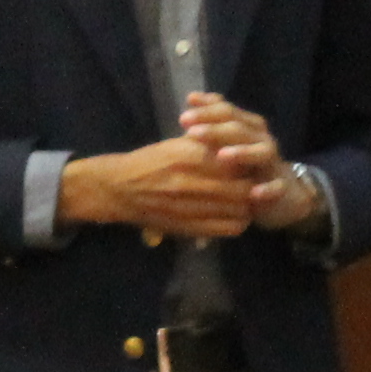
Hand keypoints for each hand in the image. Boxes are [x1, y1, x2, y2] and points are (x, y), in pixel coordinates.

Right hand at [60, 134, 262, 240]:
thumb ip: (207, 145)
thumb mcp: (177, 144)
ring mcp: (192, 208)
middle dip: (251, 184)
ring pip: (239, 208)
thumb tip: (238, 146)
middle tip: (251, 181)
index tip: (249, 161)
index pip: (236, 159)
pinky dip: (239, 221)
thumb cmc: (149, 162)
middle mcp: (193, 182)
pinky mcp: (190, 227)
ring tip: (244, 197)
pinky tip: (235, 214)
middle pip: (242, 186)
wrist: (119, 189)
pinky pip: (228, 227)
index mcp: (190, 155)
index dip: (248, 162)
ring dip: (247, 204)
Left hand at [182, 93, 324, 232]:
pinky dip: (267, 190)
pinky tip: (254, 194)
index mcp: (247, 125)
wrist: (283, 192)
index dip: (205, 112)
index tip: (182, 119)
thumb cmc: (246, 163)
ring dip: (242, 153)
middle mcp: (261, 138)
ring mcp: (273, 161)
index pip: (226, 111)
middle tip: (192, 133)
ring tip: (222, 156)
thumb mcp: (228, 139)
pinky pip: (277, 186)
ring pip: (261, 152)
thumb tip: (191, 97)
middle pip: (239, 128)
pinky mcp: (282, 186)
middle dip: (215, 130)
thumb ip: (212, 120)